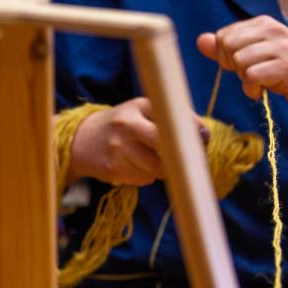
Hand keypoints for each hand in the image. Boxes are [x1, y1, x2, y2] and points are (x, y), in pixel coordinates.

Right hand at [69, 97, 206, 185]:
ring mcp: (117, 148)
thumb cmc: (123, 124)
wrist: (82, 139)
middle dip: (177, 157)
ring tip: (150, 160)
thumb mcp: (144, 111)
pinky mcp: (112, 169)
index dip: (190, 134)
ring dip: (161, 170)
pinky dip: (146, 177)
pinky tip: (135, 166)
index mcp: (138, 107)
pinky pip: (143, 180)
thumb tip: (205, 133)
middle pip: (164, 148)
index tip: (203, 141)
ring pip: (156, 169)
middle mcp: (125, 125)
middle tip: (184, 160)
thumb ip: (173, 118)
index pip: (171, 121)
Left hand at [197, 15, 287, 114]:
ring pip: (239, 61)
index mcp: (264, 23)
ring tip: (262, 83)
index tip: (244, 66)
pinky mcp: (287, 66)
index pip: (223, 35)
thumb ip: (228, 49)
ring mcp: (281, 46)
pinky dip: (252, 90)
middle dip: (233, 67)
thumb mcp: (257, 58)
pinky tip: (264, 92)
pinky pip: (251, 76)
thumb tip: (201, 40)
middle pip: (227, 46)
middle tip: (252, 76)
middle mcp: (272, 29)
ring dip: (245, 80)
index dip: (225, 57)